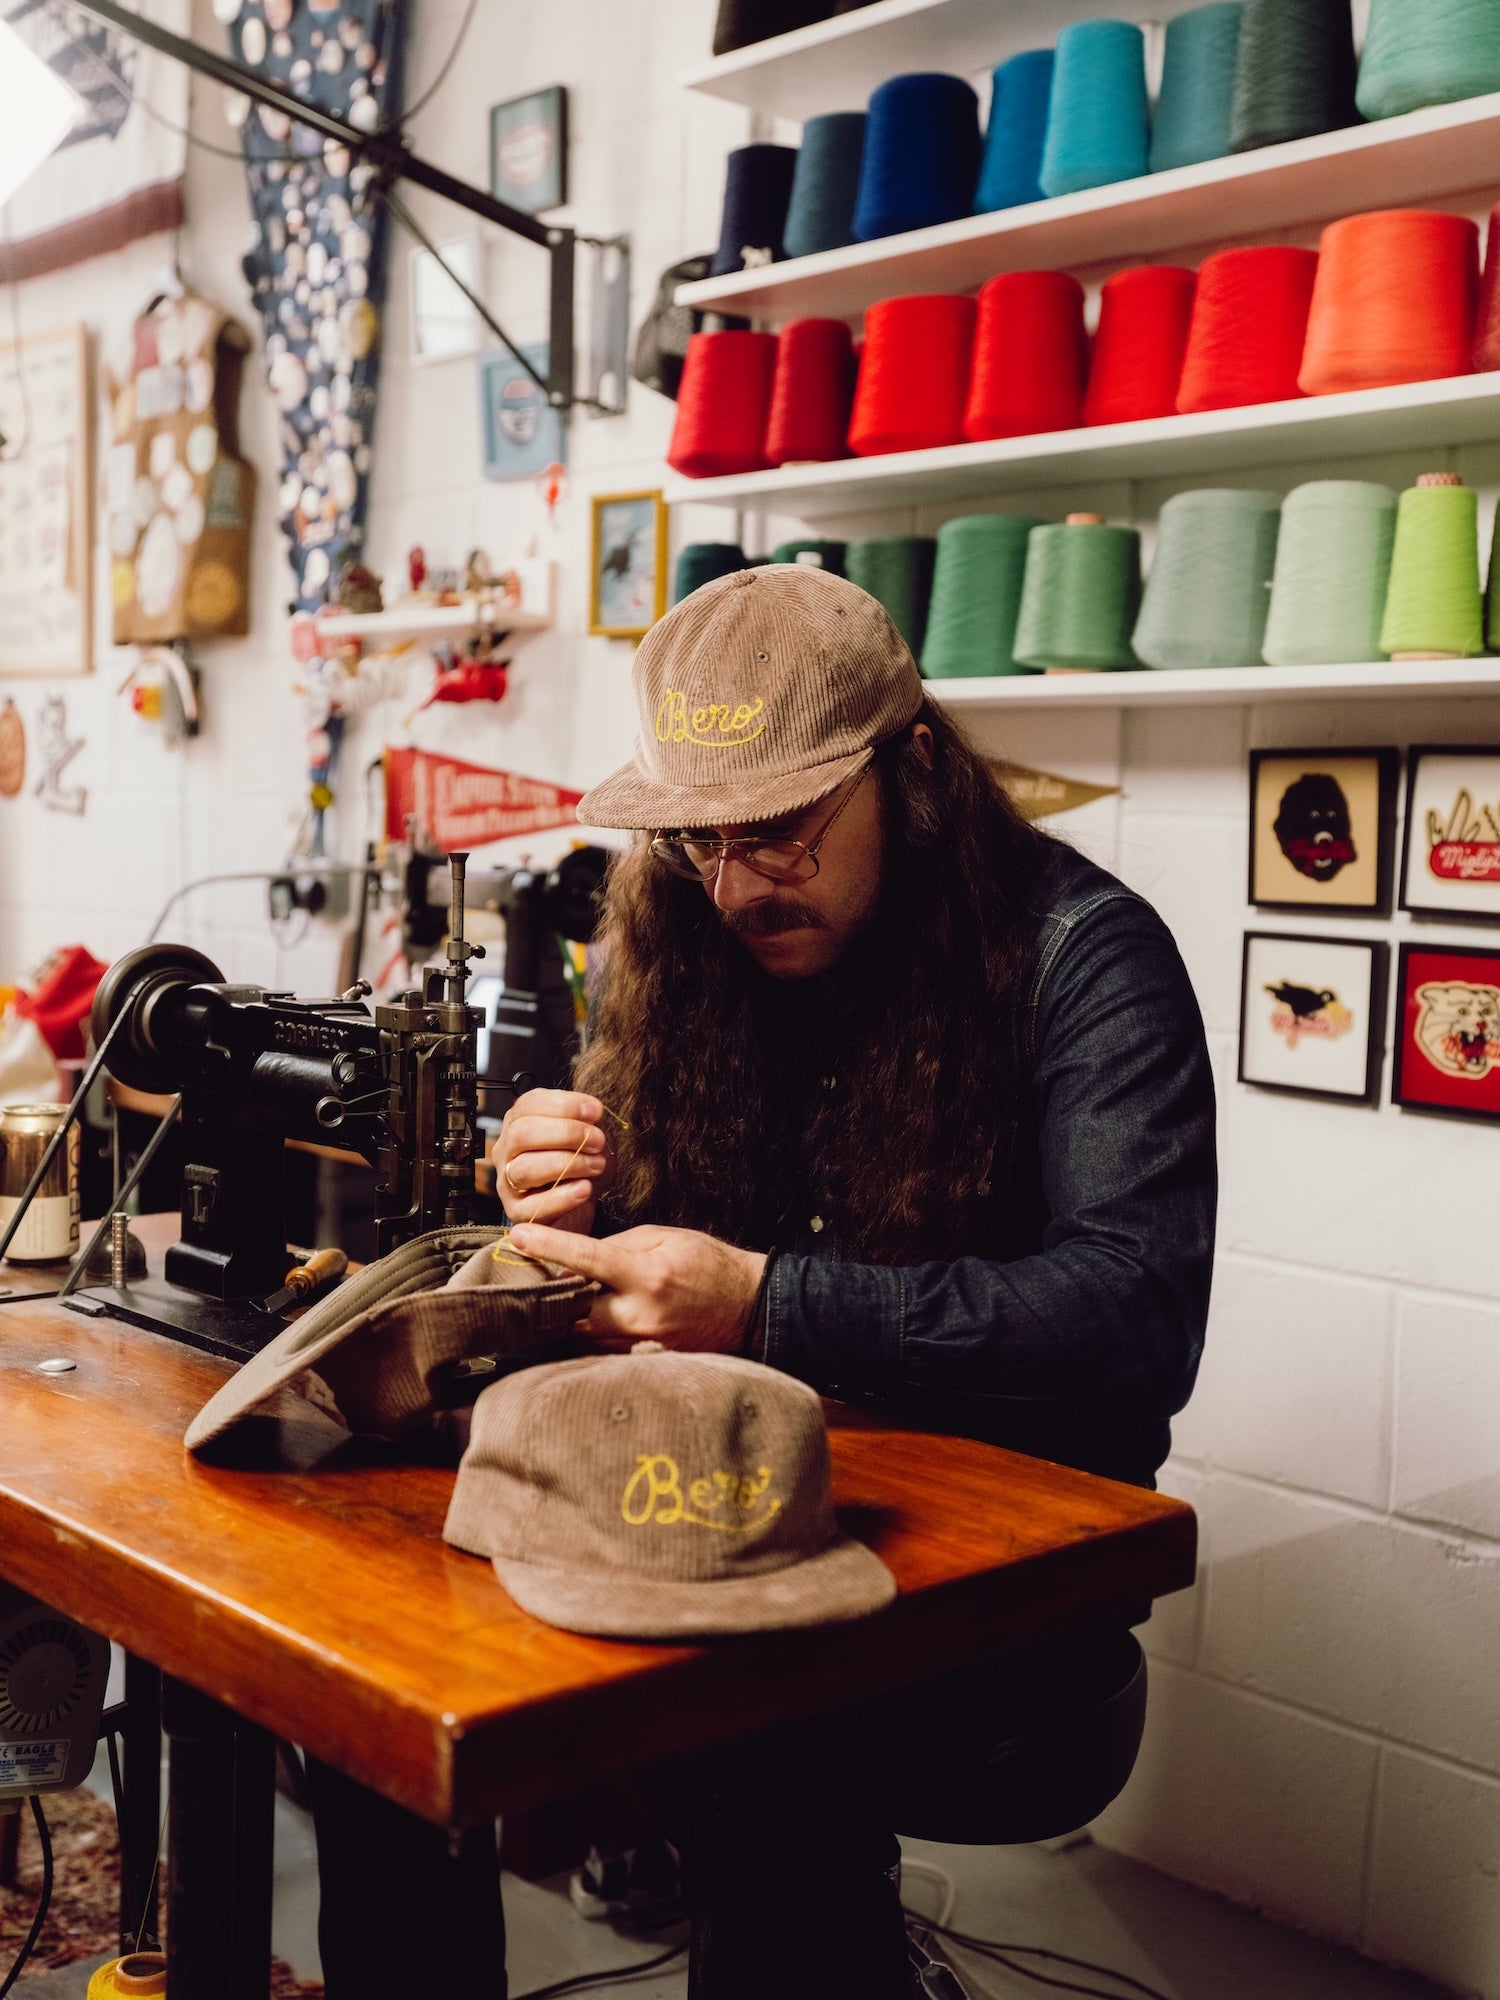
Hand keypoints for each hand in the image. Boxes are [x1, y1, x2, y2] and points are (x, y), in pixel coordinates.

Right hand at [492, 1089, 615, 1233]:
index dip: (564, 1105)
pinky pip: (533, 1206)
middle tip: (597, 1140)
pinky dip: (562, 1197)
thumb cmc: (584, 1162)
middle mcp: (507, 1150)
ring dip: (567, 1164)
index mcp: (520, 1122)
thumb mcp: (588, 1135)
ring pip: (525, 1168)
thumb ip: (587, 1121)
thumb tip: (592, 1112)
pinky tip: (585, 1189)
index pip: (528, 1105)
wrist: (584, 1200)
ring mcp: (508, 1182)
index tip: (595, 1111)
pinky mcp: (518, 1212)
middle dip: (565, 1133)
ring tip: (597, 1165)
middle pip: (522, 1133)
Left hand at [506, 1222, 765, 1353]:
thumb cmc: (709, 1264)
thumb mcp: (667, 1238)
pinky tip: (597, 1318)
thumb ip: (620, 1245)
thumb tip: (582, 1257)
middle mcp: (640, 1316)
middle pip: (572, 1310)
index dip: (548, 1246)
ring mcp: (642, 1344)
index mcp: (646, 1276)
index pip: (585, 1260)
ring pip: (583, 1335)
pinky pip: (603, 1350)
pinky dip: (593, 1333)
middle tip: (545, 1279)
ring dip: (573, 1315)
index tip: (518, 1235)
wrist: (748, 1307)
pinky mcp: (645, 1360)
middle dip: (555, 1295)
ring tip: (574, 1297)